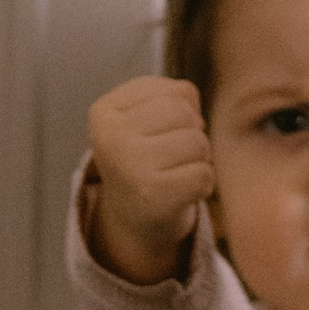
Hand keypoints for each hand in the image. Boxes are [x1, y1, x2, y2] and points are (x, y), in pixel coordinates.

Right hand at [86, 74, 216, 282]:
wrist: (132, 218)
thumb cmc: (145, 156)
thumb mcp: (145, 115)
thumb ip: (174, 96)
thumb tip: (198, 120)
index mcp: (104, 110)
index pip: (179, 91)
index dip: (185, 113)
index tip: (161, 134)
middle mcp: (111, 137)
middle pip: (186, 114)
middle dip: (193, 134)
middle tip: (173, 156)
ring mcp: (130, 166)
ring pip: (198, 143)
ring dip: (199, 160)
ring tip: (176, 172)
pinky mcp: (153, 195)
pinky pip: (204, 175)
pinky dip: (202, 185)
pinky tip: (181, 192)